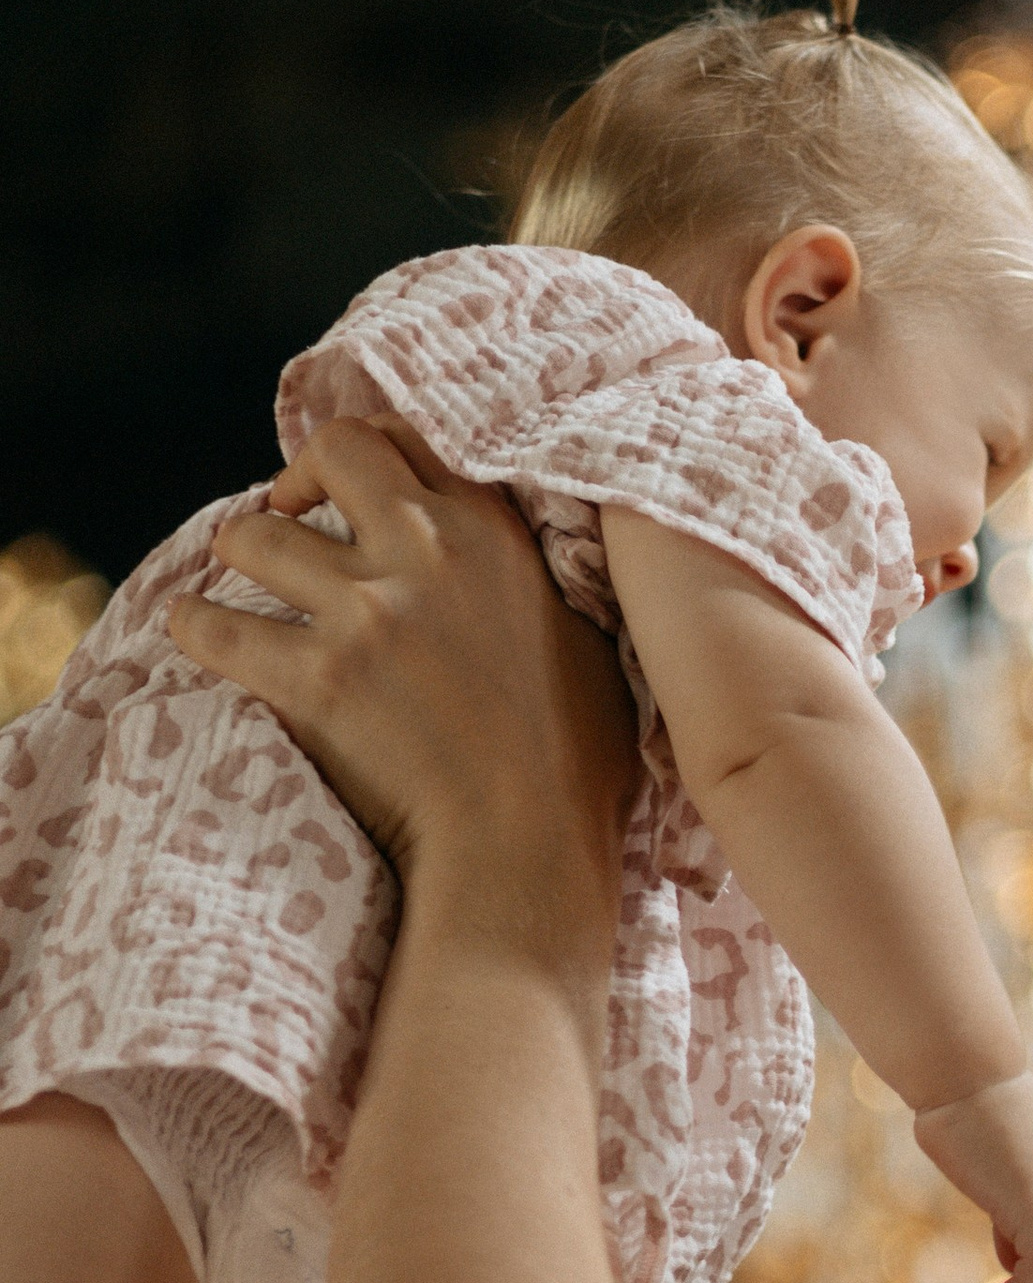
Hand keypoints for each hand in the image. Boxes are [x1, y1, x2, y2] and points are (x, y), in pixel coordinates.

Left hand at [165, 416, 637, 911]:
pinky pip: (214, 627)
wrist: (528, 844)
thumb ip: (545, 579)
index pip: (411, 438)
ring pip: (254, 535)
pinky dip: (194, 626)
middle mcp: (427, 553)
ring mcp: (367, 613)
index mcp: (494, 534)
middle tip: (288, 515)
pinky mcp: (315, 680)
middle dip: (299, 477)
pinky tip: (193, 631)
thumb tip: (530, 564)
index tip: (347, 487)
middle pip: (333, 450)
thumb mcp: (589, 638)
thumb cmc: (575, 760)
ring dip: (240, 553)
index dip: (368, 454)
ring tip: (242, 586)